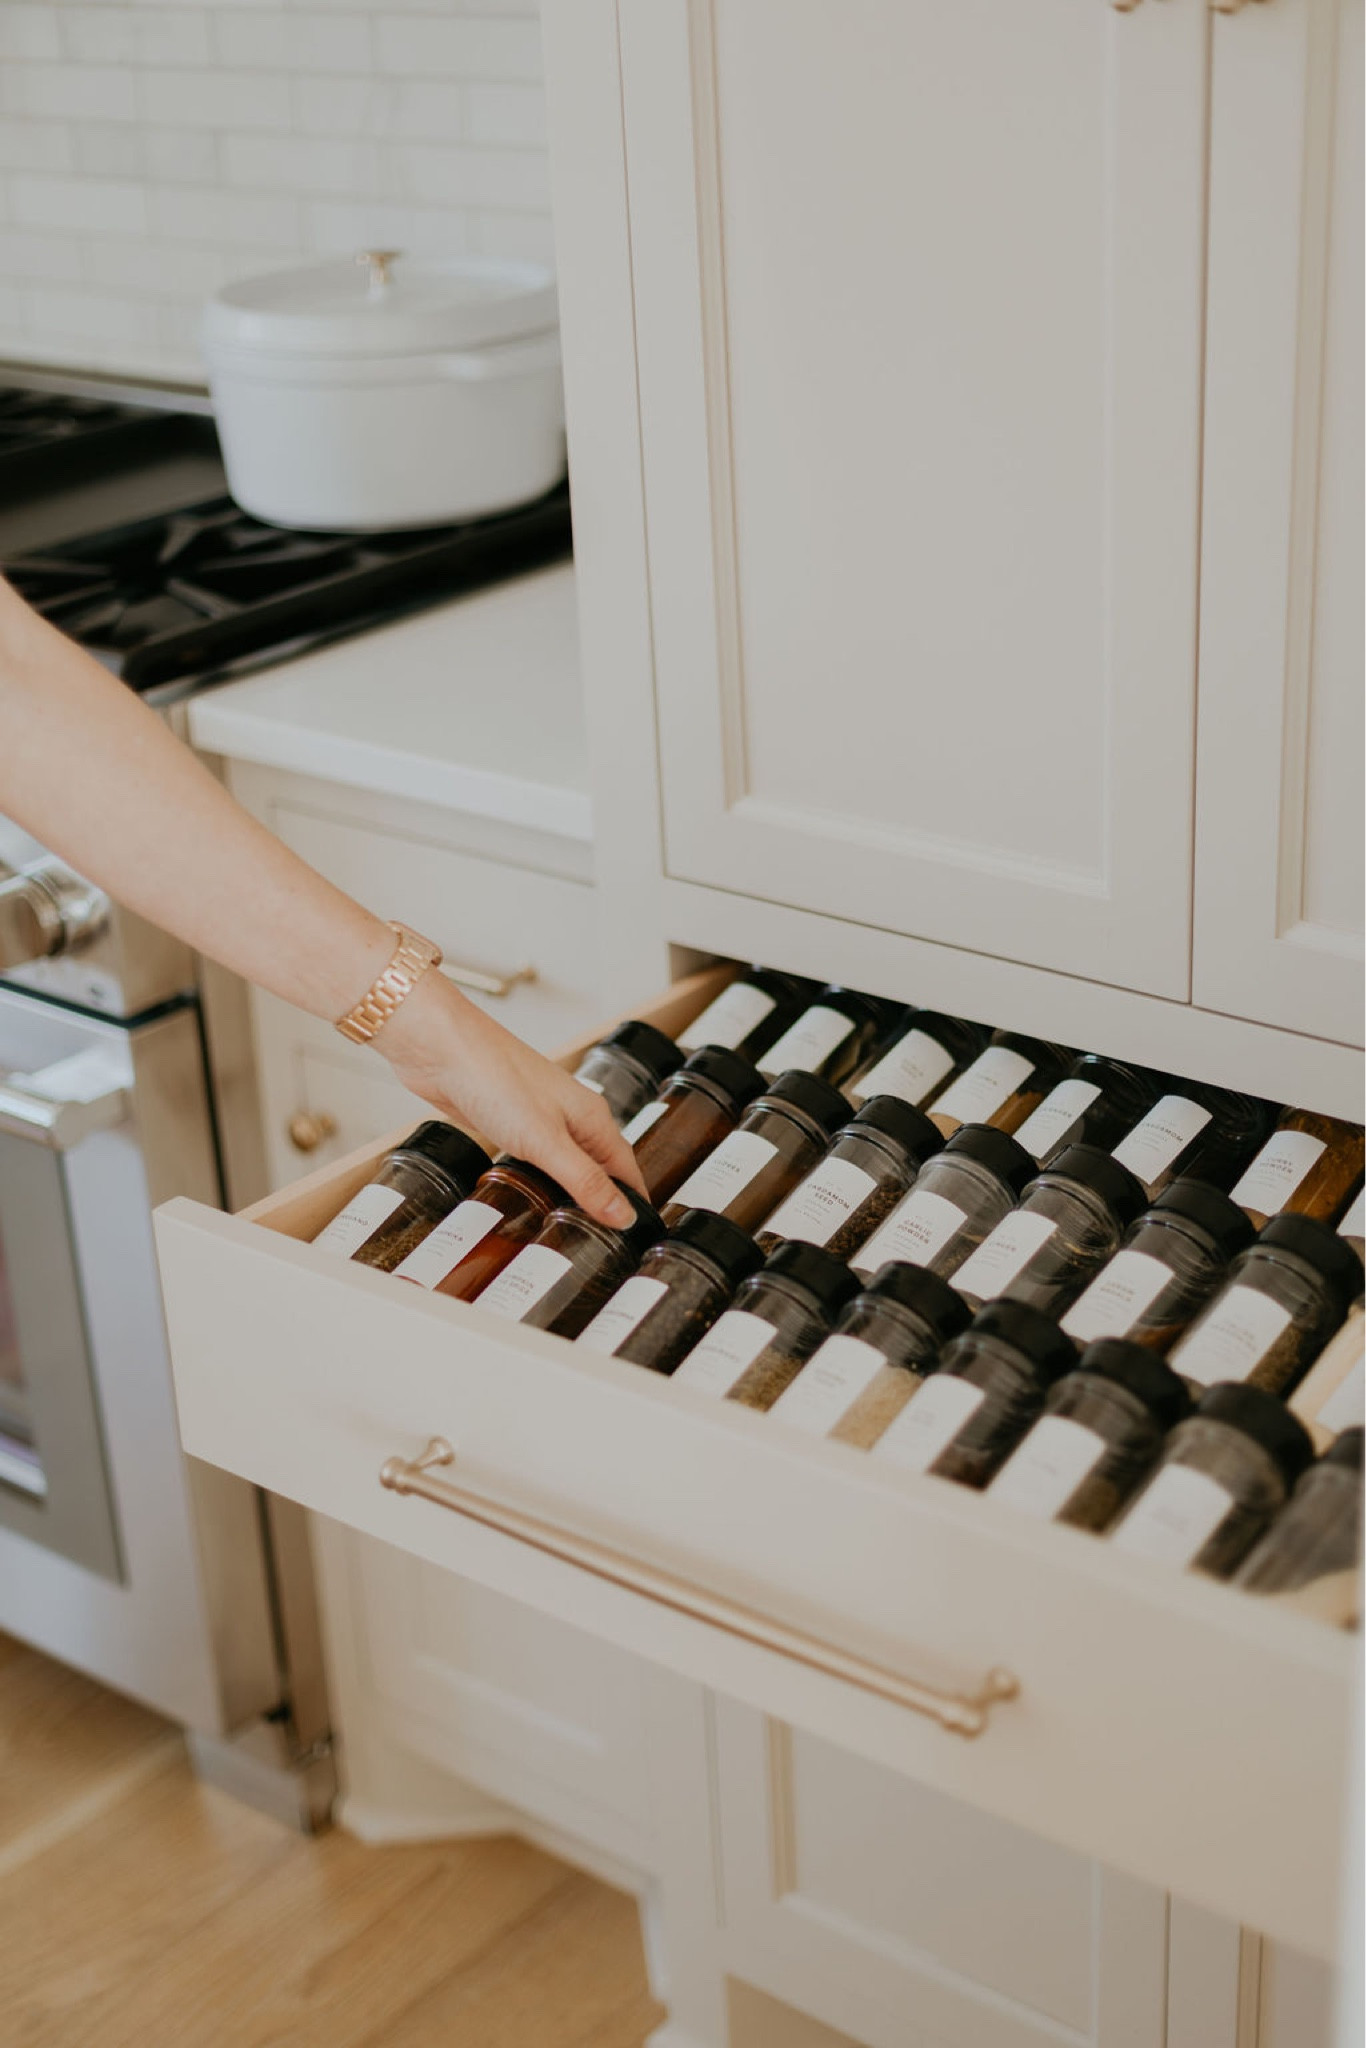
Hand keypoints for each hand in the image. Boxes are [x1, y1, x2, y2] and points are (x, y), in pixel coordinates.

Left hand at [375, 971, 646, 1227]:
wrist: (440, 1048)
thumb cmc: (493, 1078)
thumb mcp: (546, 1141)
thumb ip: (584, 1180)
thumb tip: (623, 1216)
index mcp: (592, 1118)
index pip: (627, 1169)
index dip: (634, 1203)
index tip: (637, 1235)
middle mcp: (572, 1117)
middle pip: (601, 1167)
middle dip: (605, 1202)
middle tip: (603, 1243)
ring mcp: (541, 1119)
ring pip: (568, 1164)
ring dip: (572, 1193)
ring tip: (571, 1231)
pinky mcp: (511, 1124)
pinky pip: (538, 1159)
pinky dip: (541, 1182)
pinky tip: (533, 1198)